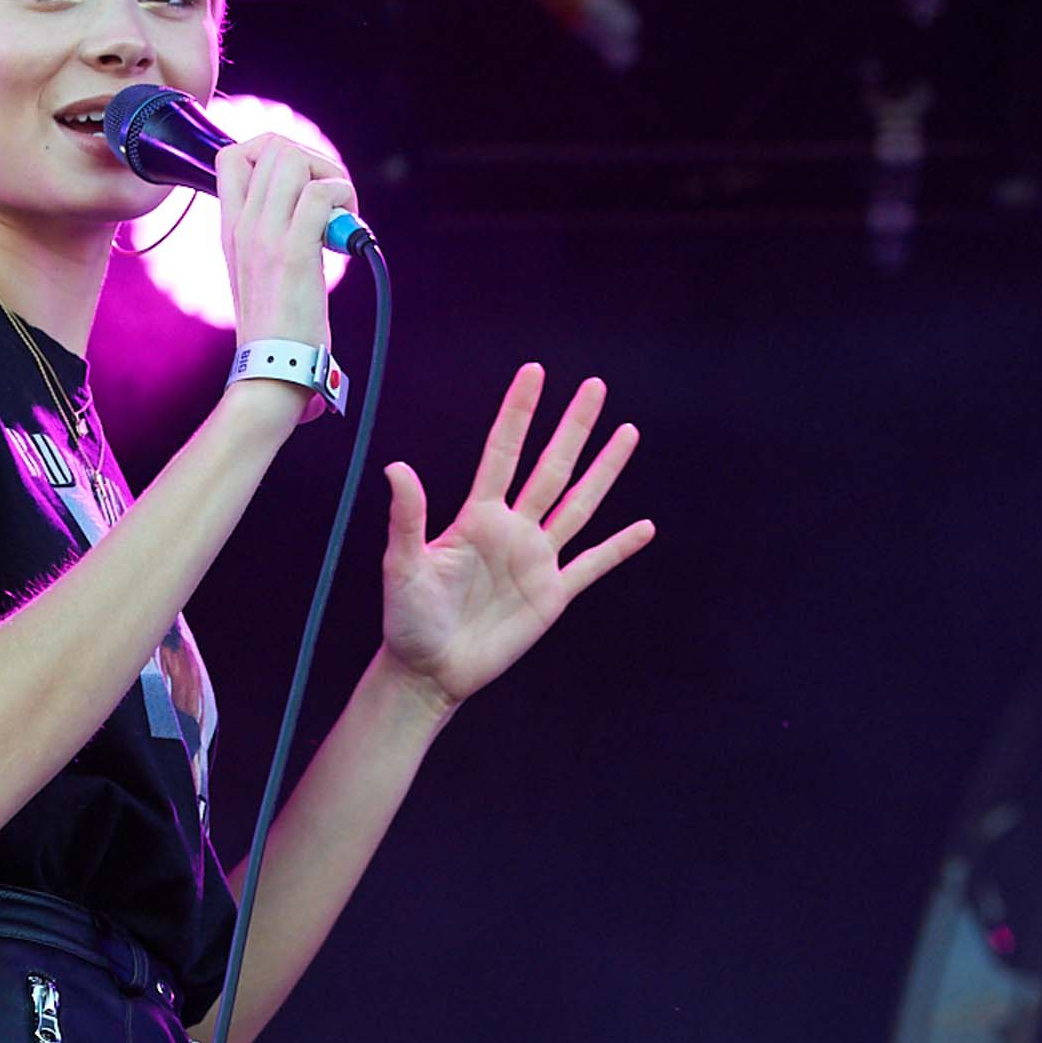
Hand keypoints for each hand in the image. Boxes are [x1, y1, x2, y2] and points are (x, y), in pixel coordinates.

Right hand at [215, 129, 356, 360]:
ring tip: (339, 215)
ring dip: (330, 176)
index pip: (230, 155)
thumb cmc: (274, 329)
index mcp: (230, 229)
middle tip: (330, 200)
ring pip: (294, 159)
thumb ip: (266, 235)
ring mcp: (265, 237)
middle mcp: (243, 226)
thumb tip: (304, 205)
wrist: (272, 370)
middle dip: (313, 160)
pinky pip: (322, 193)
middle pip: (272, 146)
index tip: (297, 184)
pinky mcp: (294, 252)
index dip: (270, 151)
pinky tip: (344, 232)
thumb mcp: (254, 272)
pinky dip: (343, 199)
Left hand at [379, 362, 653, 709]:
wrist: (429, 669)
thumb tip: (396, 467)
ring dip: (604, 470)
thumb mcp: (402, 565)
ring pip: (578, 505)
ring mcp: (536, 560)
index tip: (534, 373)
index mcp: (477, 517)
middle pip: (551, 468)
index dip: (518, 413)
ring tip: (627, 433)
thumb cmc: (407, 619)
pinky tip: (644, 527)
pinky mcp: (552, 595)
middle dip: (573, 427)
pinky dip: (619, 548)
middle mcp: (513, 530)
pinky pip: (592, 566)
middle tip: (594, 386)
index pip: (503, 453)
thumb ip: (407, 517)